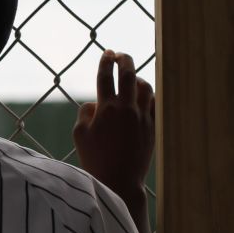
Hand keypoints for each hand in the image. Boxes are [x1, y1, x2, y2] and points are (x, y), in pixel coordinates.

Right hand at [72, 51, 154, 192]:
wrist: (119, 180)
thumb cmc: (94, 158)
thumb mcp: (79, 135)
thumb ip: (84, 113)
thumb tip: (94, 102)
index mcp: (106, 109)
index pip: (105, 76)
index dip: (105, 61)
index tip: (106, 53)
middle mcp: (126, 108)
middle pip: (128, 74)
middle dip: (124, 59)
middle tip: (120, 54)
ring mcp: (142, 117)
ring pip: (145, 86)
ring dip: (137, 78)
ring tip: (131, 78)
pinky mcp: (153, 126)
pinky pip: (154, 102)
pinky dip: (148, 94)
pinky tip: (143, 95)